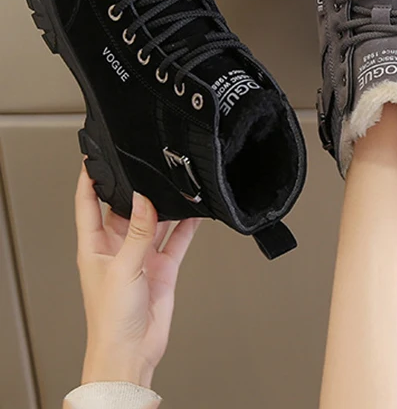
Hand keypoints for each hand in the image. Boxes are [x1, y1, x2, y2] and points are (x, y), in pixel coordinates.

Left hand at [75, 163, 200, 387]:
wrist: (131, 352)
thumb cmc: (110, 320)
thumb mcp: (122, 268)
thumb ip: (138, 233)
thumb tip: (145, 199)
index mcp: (94, 246)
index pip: (87, 204)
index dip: (89, 181)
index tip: (95, 159)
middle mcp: (117, 248)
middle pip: (126, 209)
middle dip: (136, 190)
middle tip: (149, 169)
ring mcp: (141, 256)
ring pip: (154, 221)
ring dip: (164, 207)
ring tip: (177, 186)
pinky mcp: (162, 267)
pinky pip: (176, 239)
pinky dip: (186, 226)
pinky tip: (195, 212)